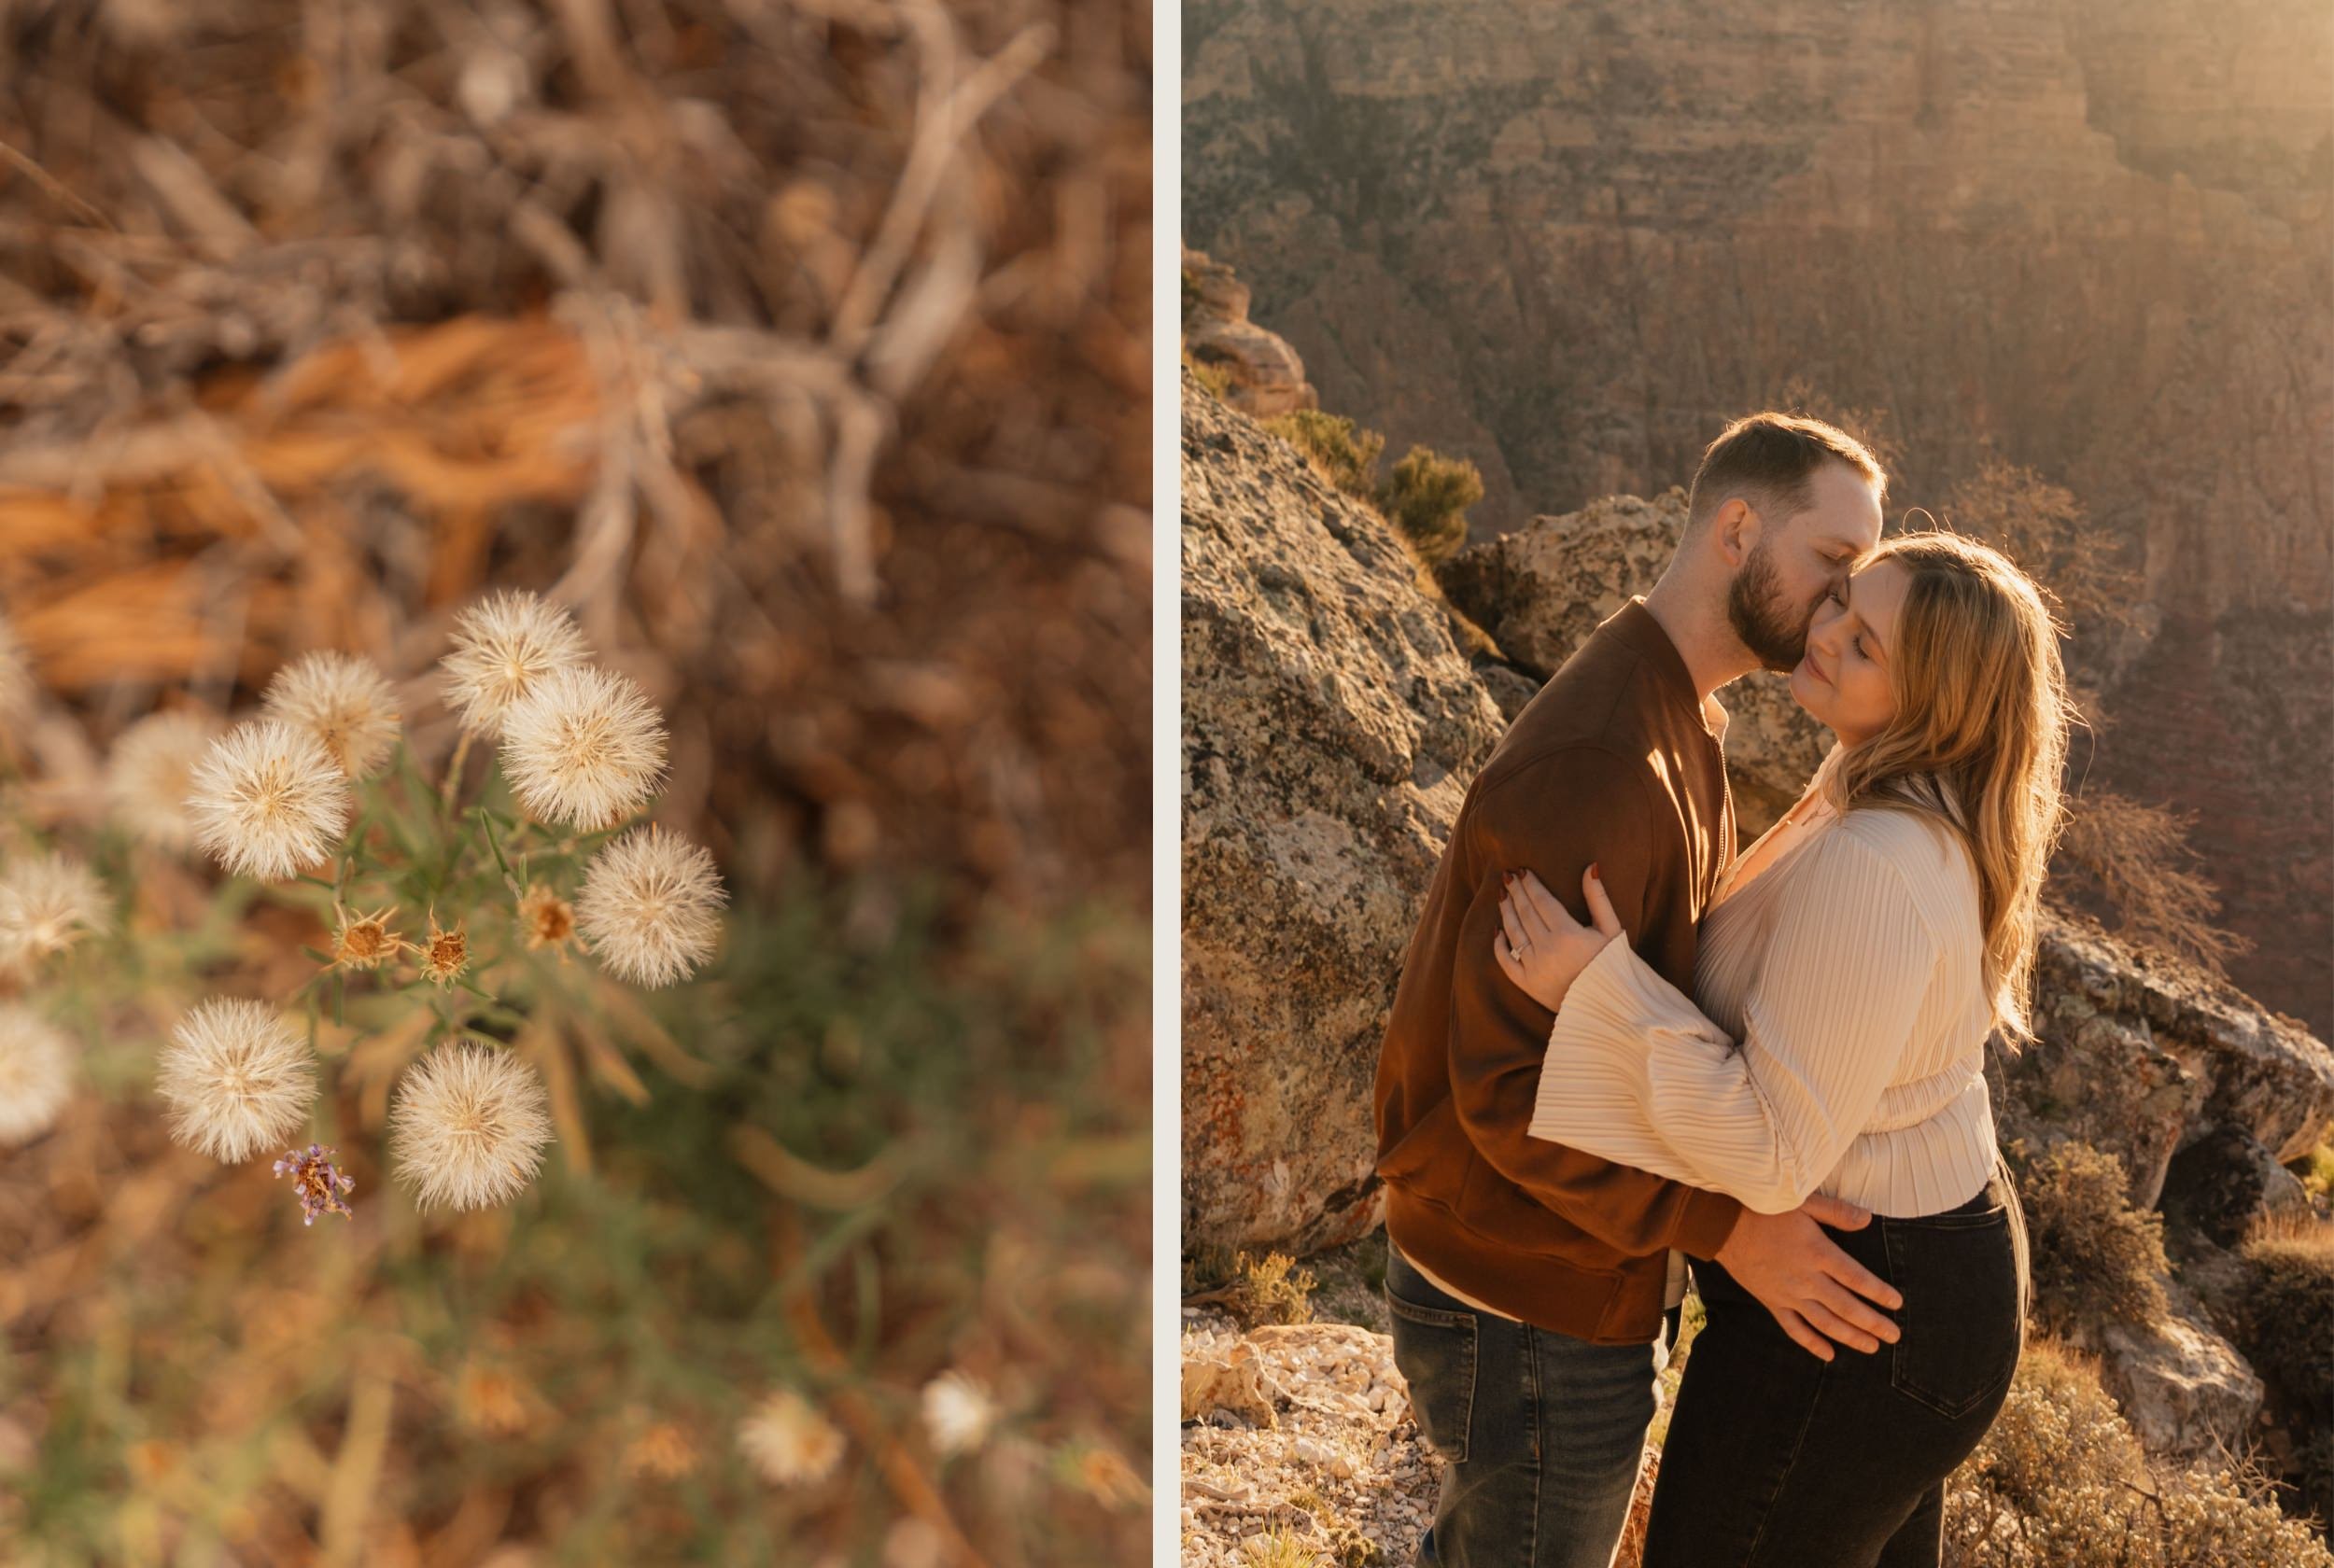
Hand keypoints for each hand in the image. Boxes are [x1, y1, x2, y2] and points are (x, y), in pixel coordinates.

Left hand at [1492, 865, 1622, 1012]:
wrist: (1609, 1005)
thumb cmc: (1614, 964)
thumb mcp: (1611, 930)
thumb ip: (1598, 898)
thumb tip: (1591, 867)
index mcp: (1568, 934)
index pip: (1542, 901)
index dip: (1531, 884)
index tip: (1522, 871)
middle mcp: (1547, 950)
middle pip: (1525, 913)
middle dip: (1516, 892)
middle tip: (1508, 876)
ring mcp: (1534, 968)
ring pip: (1514, 933)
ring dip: (1506, 912)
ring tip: (1503, 896)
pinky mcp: (1528, 985)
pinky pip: (1506, 962)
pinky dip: (1499, 946)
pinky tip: (1498, 931)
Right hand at [1714, 1194, 1903, 1361]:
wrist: (1720, 1224)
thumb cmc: (1762, 1208)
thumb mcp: (1801, 1201)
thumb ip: (1836, 1212)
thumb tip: (1868, 1219)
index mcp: (1817, 1252)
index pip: (1856, 1278)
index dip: (1879, 1293)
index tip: (1896, 1304)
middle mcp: (1806, 1279)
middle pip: (1846, 1307)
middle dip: (1873, 1323)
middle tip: (1893, 1336)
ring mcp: (1788, 1294)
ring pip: (1825, 1323)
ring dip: (1850, 1337)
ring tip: (1872, 1347)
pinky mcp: (1771, 1301)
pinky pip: (1794, 1329)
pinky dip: (1811, 1343)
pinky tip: (1829, 1354)